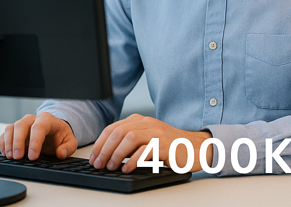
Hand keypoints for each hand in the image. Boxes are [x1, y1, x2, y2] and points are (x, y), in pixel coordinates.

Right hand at [0, 112, 77, 160]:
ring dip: (9, 143)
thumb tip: (60, 153)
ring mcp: (23, 124)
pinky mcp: (15, 130)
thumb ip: (68, 147)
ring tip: (11, 157)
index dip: (35, 142)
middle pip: (21, 125)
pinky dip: (4, 143)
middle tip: (18, 157)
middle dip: (18, 142)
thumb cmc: (60, 136)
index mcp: (48, 119)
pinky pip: (5, 134)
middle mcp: (33, 119)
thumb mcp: (70, 141)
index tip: (33, 156)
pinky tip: (7, 153)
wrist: (54, 132)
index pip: (39, 127)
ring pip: (11, 128)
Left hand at [89, 114, 210, 172]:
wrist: (196, 148)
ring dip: (116, 154)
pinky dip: (133, 160)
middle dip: (105, 149)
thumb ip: (130, 142)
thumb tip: (106, 154)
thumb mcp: (147, 139)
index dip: (100, 144)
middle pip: (119, 132)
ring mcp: (157, 132)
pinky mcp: (165, 144)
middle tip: (99, 164)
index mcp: (141, 121)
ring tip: (112, 167)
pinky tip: (127, 168)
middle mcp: (148, 123)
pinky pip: (145, 150)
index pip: (113, 128)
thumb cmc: (170, 147)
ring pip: (129, 138)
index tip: (94, 158)